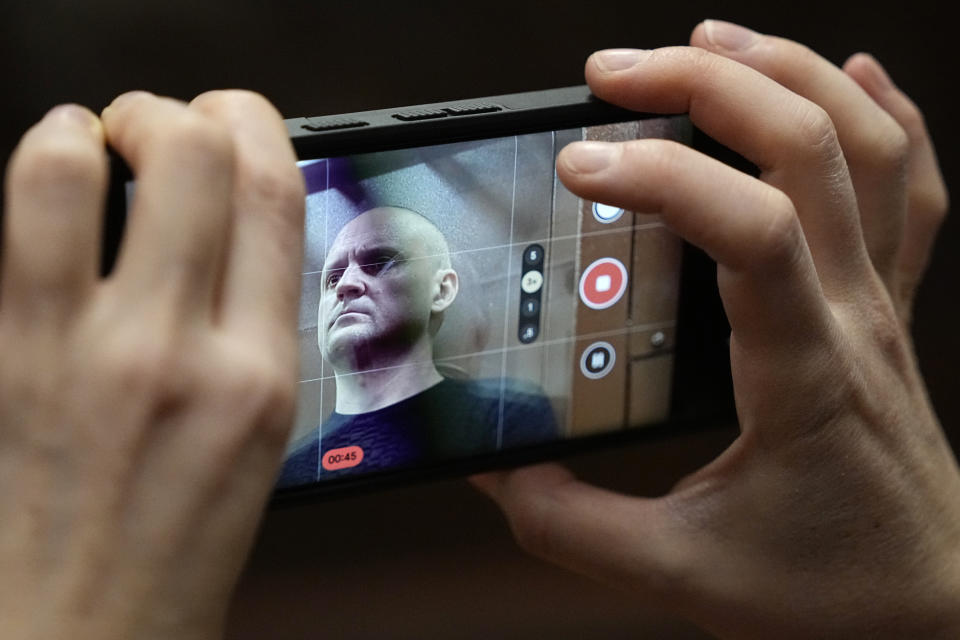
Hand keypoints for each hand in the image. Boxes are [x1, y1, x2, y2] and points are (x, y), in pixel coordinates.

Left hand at [0, 92, 303, 639]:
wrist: (87, 631)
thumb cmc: (180, 545)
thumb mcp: (262, 432)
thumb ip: (255, 320)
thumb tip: (233, 225)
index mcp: (261, 375)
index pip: (274, 194)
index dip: (255, 124)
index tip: (235, 122)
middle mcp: (178, 352)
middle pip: (193, 153)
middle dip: (175, 111)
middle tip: (160, 132)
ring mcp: (81, 351)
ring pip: (80, 165)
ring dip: (92, 129)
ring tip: (95, 147)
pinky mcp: (5, 356)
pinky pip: (17, 219)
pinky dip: (36, 168)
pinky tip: (52, 188)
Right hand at [474, 21, 958, 638]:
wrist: (935, 608)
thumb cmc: (831, 592)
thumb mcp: (681, 573)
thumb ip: (572, 526)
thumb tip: (498, 475)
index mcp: (801, 372)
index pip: (748, 233)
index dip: (662, 178)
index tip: (580, 166)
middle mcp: (849, 317)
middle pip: (808, 151)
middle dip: (707, 86)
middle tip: (616, 76)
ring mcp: (877, 304)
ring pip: (864, 146)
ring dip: (785, 74)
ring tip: (706, 45)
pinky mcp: (883, 308)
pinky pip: (912, 187)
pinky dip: (884, 114)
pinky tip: (847, 74)